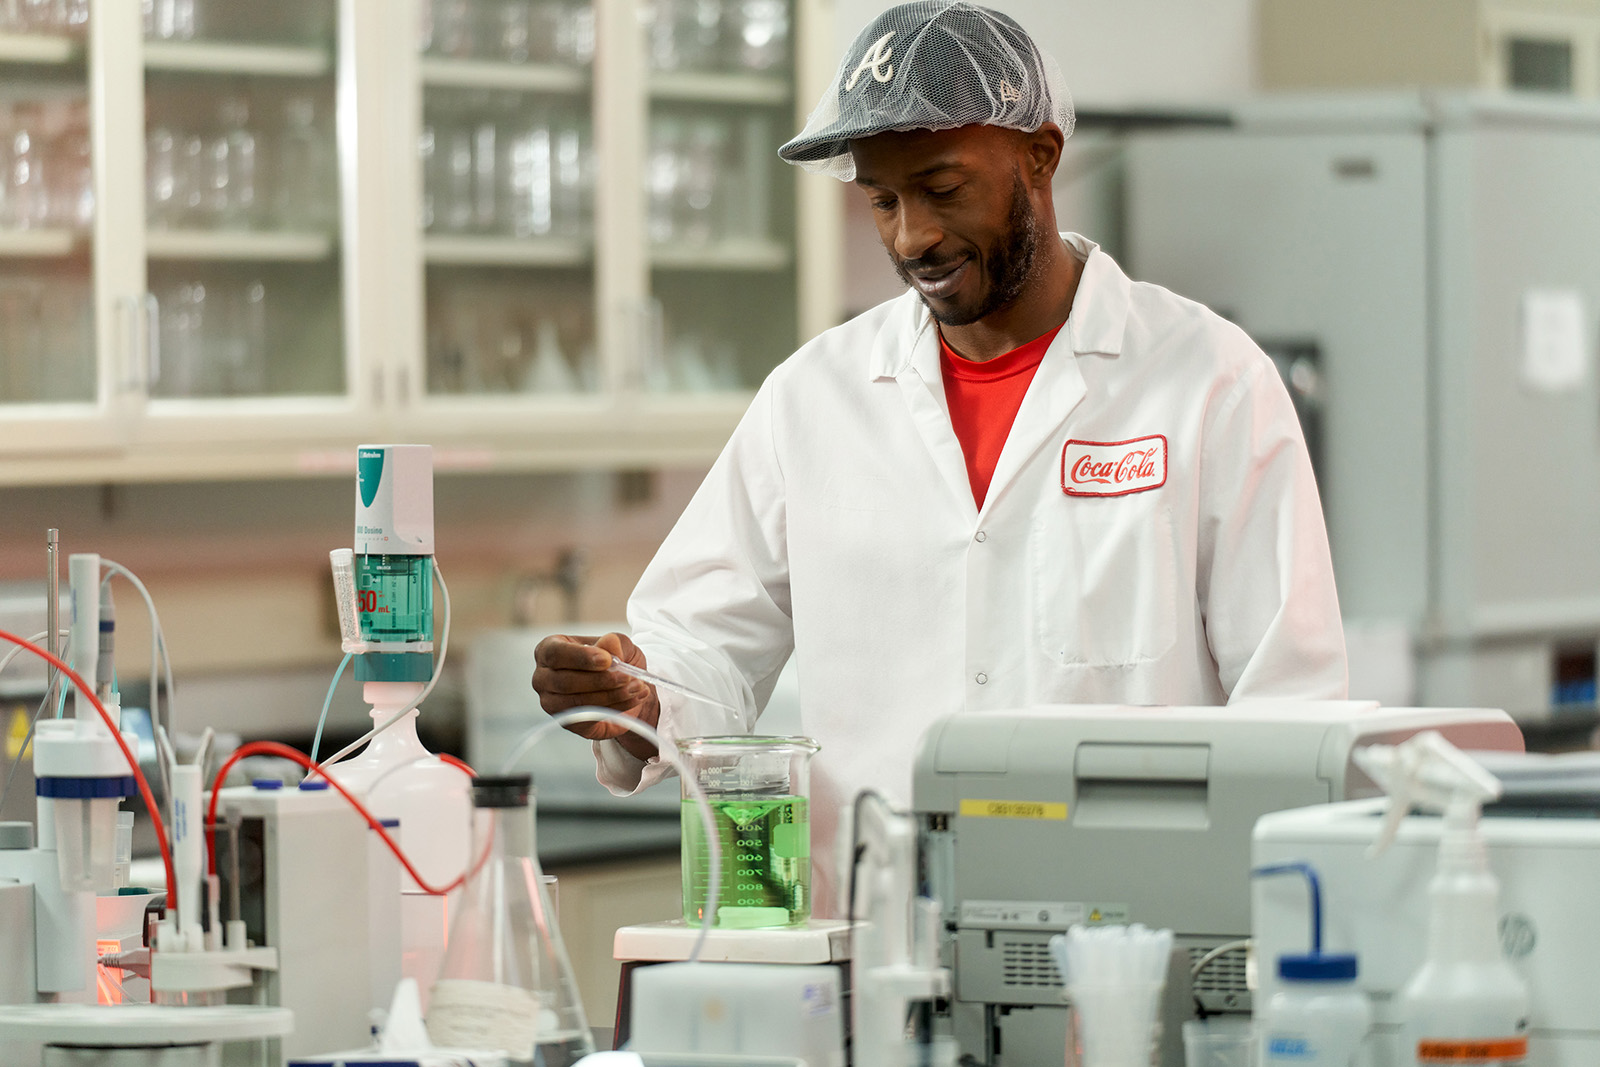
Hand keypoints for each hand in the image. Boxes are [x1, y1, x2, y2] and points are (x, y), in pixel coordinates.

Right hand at [531, 632, 659, 760]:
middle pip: (565, 682)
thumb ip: (614, 642)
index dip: (581, 658)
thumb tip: (608, 645)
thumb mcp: (619, 644)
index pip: (555, 654)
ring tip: (636, 688)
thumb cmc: (613, 660)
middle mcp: (543, 678)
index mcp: (548, 650)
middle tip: (627, 677)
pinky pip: (589, 718)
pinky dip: (615, 708)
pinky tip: (633, 699)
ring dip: (611, 696)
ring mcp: (551, 703)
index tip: (607, 660)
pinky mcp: (567, 722)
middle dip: (600, 680)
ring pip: (577, 703)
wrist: (624, 685)